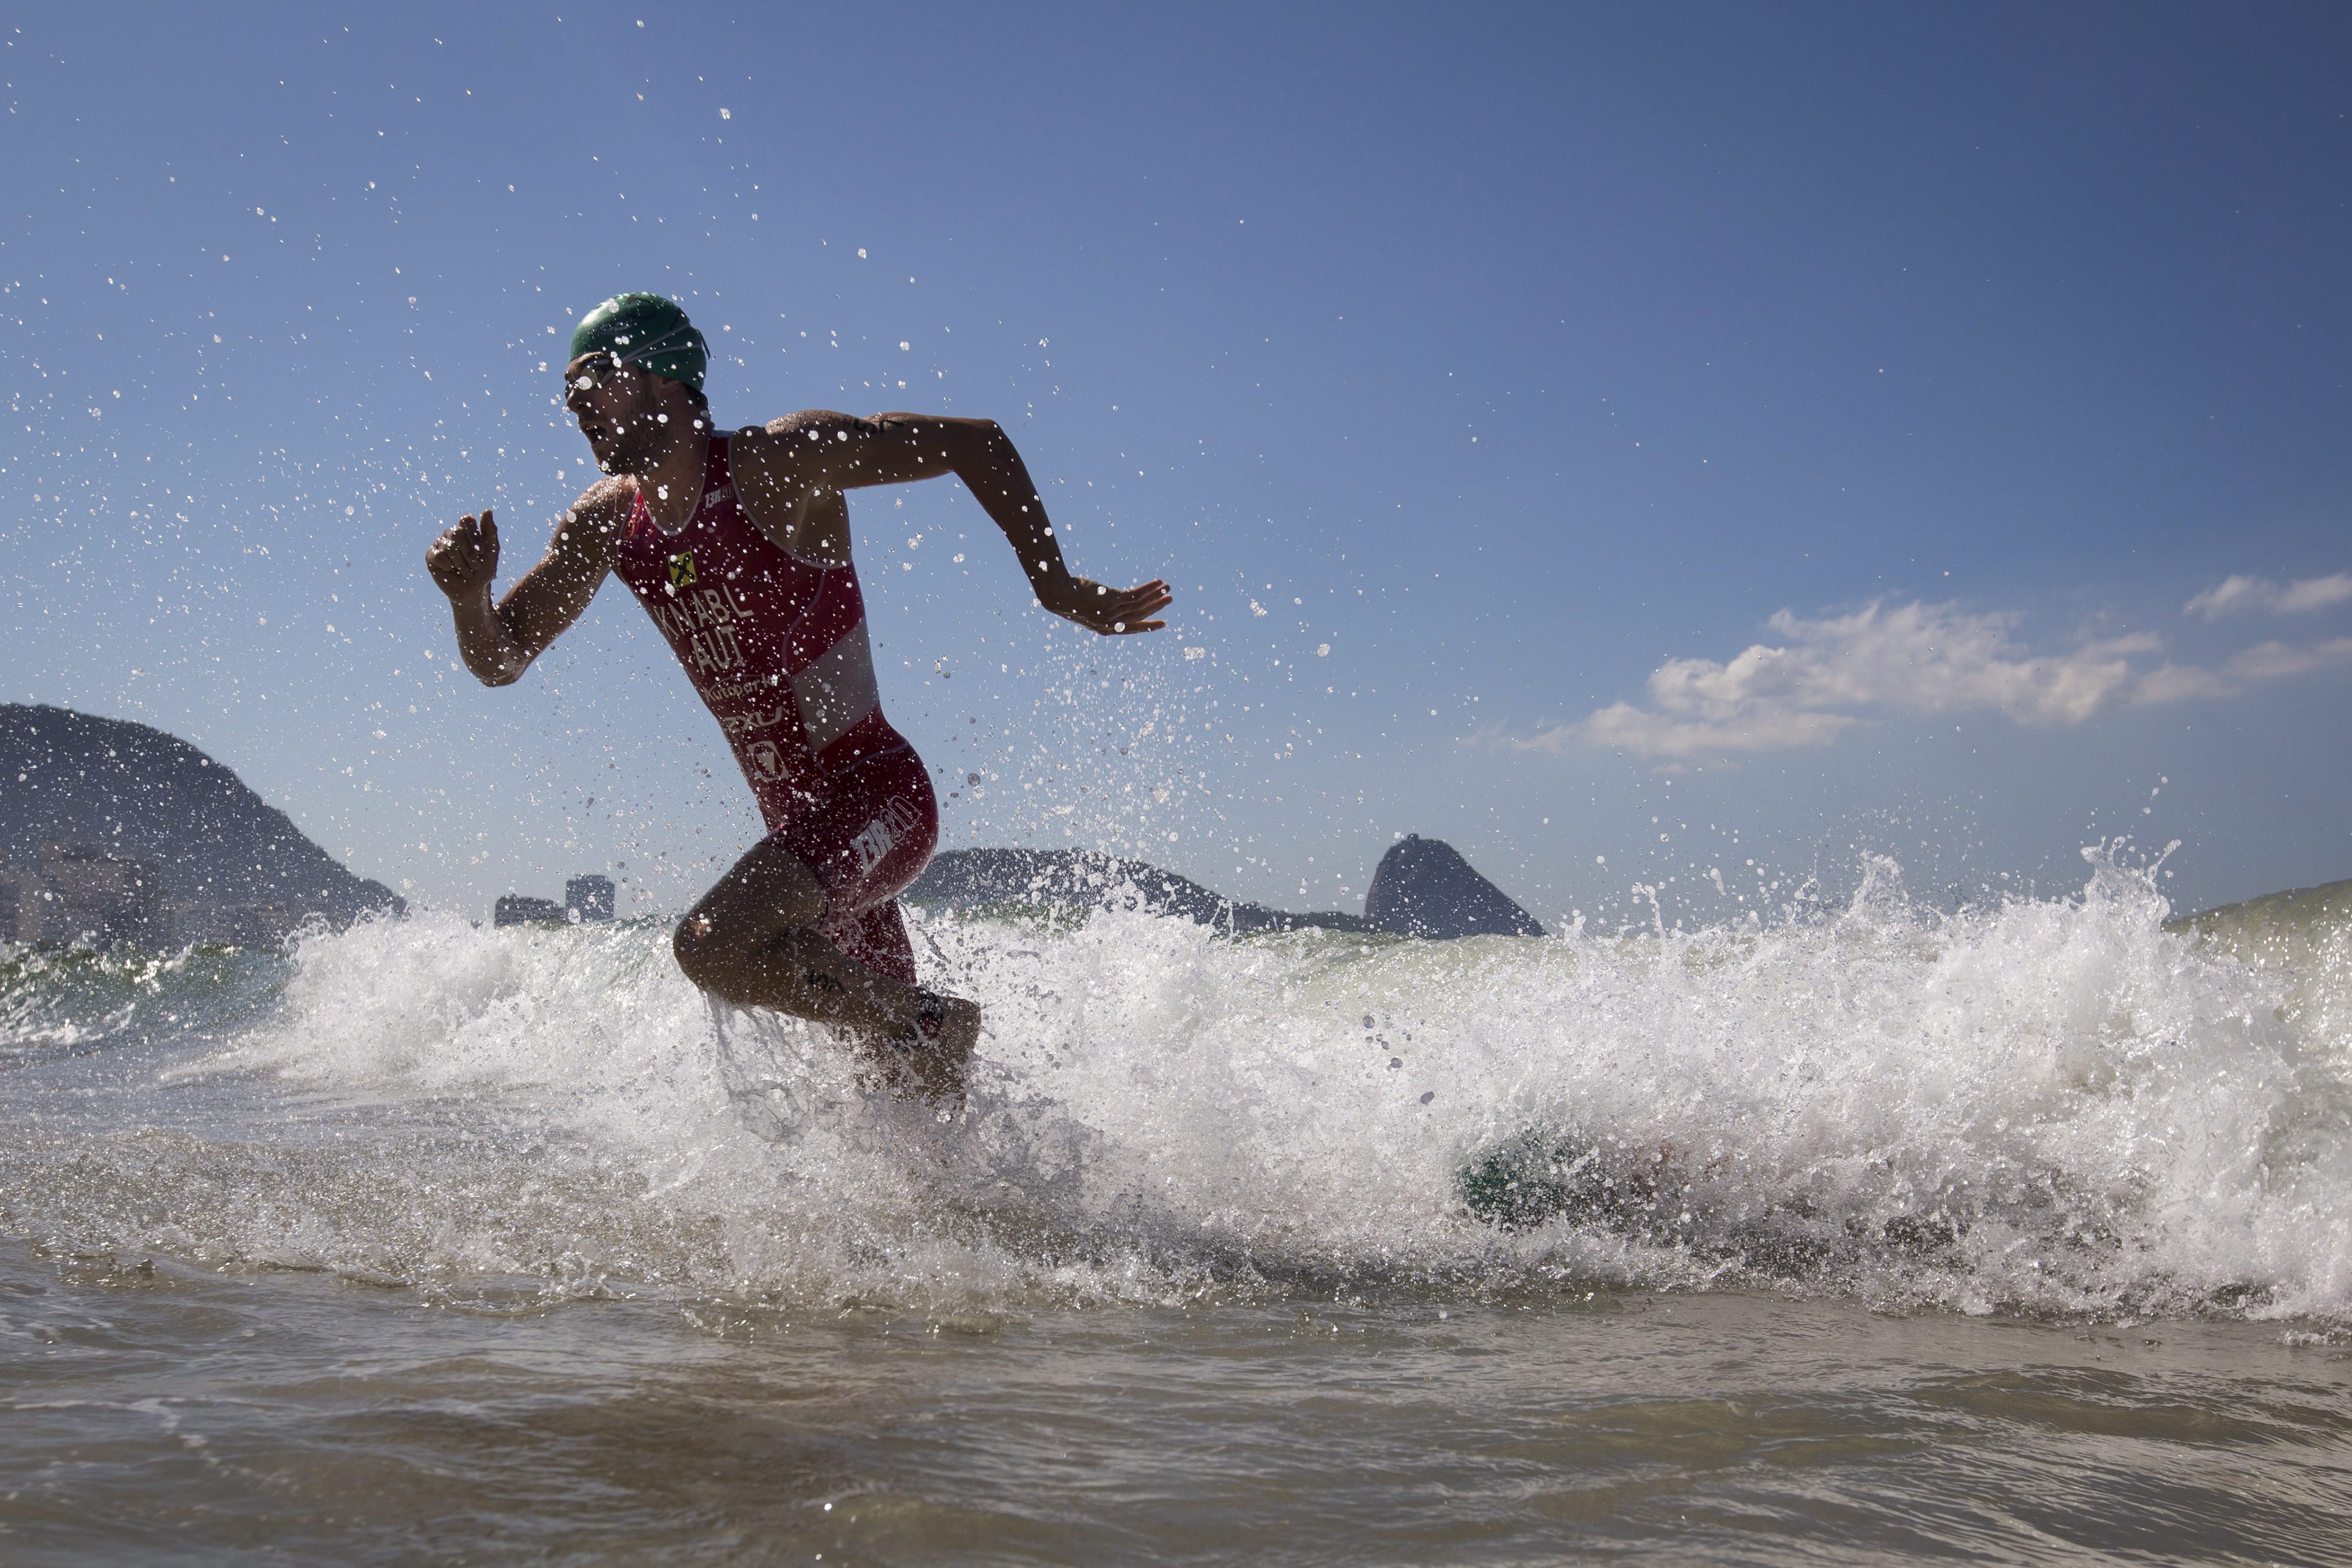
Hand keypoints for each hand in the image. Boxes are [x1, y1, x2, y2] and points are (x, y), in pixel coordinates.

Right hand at [426, 509, 499, 600]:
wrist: (472, 591)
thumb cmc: (483, 571)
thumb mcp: (491, 552)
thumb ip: (490, 531)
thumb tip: (487, 510)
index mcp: (466, 530)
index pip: (466, 520)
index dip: (474, 536)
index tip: (481, 552)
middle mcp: (452, 534)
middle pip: (457, 533)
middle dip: (469, 553)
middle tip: (475, 566)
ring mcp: (440, 544)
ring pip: (448, 546)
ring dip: (461, 563)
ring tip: (466, 572)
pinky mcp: (431, 556)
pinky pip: (438, 555)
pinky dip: (448, 565)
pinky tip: (450, 570)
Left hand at [1043, 576, 1172, 634]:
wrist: (1057, 594)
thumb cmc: (1069, 599)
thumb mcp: (1087, 607)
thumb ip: (1100, 608)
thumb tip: (1107, 601)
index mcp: (1105, 629)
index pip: (1131, 628)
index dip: (1147, 626)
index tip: (1162, 623)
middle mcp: (1111, 623)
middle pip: (1139, 615)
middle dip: (1156, 608)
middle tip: (1169, 600)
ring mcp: (1112, 612)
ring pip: (1140, 605)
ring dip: (1156, 596)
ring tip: (1167, 588)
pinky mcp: (1112, 600)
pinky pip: (1136, 595)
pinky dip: (1149, 589)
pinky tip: (1158, 583)